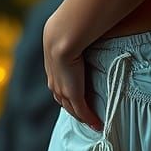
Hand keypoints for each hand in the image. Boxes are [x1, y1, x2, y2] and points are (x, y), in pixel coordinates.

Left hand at [43, 14, 103, 132]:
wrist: (62, 36)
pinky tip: (98, 124)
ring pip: (72, 108)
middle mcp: (54, 82)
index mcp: (52, 69)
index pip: (59, 85)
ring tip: (92, 122)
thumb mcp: (67, 34)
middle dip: (73, 109)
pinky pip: (83, 111)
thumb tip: (80, 25)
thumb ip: (73, 36)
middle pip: (63, 101)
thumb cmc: (67, 29)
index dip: (67, 93)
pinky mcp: (73, 94)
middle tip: (85, 115)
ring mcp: (63, 89)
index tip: (75, 98)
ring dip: (81, 116)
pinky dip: (90, 119)